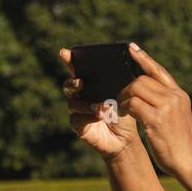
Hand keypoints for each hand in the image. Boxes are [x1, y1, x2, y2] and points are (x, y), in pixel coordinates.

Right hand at [58, 47, 139, 161]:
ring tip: (100, 106)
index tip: (65, 52)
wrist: (126, 137)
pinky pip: (77, 118)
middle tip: (80, 82)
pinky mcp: (78, 126)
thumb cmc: (124, 113)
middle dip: (72, 82)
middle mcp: (80, 96)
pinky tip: (100, 116)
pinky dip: (88, 116)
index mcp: (90, 84)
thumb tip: (123, 63)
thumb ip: (120, 81)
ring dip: (86, 103)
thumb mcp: (124, 95)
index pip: (77, 69)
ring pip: (73, 103)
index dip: (69, 60)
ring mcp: (77, 111)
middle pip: (69, 85)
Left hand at [118, 44, 191, 178]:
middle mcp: (174, 97)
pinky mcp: (156, 119)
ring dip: (124, 98)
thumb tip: (146, 96)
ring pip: (135, 89)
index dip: (144, 58)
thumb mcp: (177, 118)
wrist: (191, 162)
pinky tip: (124, 116)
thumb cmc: (181, 144)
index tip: (131, 48)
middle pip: (142, 79)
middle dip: (127, 88)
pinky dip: (124, 109)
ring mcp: (166, 107)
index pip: (159, 71)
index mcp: (180, 95)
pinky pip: (132, 105)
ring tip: (122, 109)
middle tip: (121, 100)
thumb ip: (166, 105)